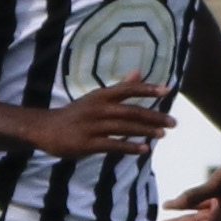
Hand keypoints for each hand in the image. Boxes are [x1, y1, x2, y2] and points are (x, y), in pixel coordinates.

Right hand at [34, 74, 176, 160]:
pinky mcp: (87, 144)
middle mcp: (98, 109)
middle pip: (130, 111)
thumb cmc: (76, 113)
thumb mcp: (96, 97)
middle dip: (153, 116)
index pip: (127, 89)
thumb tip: (138, 71)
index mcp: (101, 96)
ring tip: (162, 134)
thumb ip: (119, 87)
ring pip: (124, 128)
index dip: (147, 89)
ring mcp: (92, 126)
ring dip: (145, 131)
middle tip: (173, 122)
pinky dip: (130, 147)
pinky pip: (113, 145)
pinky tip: (144, 150)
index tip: (166, 90)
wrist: (46, 129)